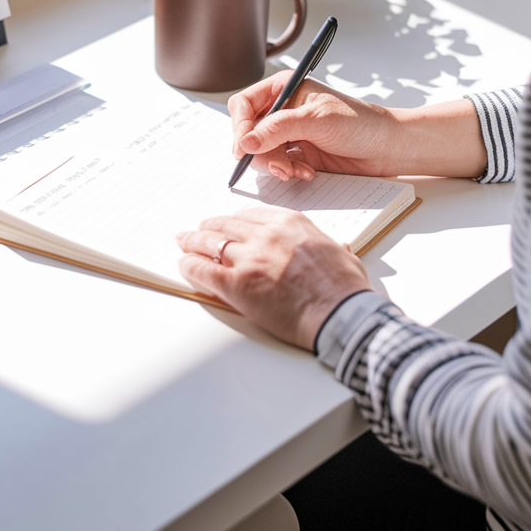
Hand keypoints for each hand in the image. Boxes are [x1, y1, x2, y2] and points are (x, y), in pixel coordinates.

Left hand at [176, 208, 370, 349]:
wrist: (341, 314)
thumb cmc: (346, 290)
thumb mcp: (343, 257)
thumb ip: (333, 248)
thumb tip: (340, 248)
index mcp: (291, 224)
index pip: (252, 215)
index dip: (234, 220)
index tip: (228, 223)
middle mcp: (267, 235)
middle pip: (227, 225)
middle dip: (209, 227)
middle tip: (198, 230)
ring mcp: (250, 258)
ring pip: (211, 242)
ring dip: (193, 242)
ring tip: (184, 243)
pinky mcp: (237, 284)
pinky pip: (204, 269)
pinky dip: (190, 266)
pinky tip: (184, 266)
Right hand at [228, 73, 487, 182]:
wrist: (388, 147)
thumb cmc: (360, 123)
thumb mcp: (316, 120)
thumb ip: (277, 129)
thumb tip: (245, 142)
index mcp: (284, 88)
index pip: (244, 105)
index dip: (240, 126)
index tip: (244, 147)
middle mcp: (283, 110)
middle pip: (249, 132)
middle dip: (260, 152)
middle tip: (279, 166)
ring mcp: (290, 134)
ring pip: (261, 153)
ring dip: (275, 165)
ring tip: (296, 170)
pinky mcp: (299, 154)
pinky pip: (278, 166)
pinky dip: (288, 172)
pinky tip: (307, 172)